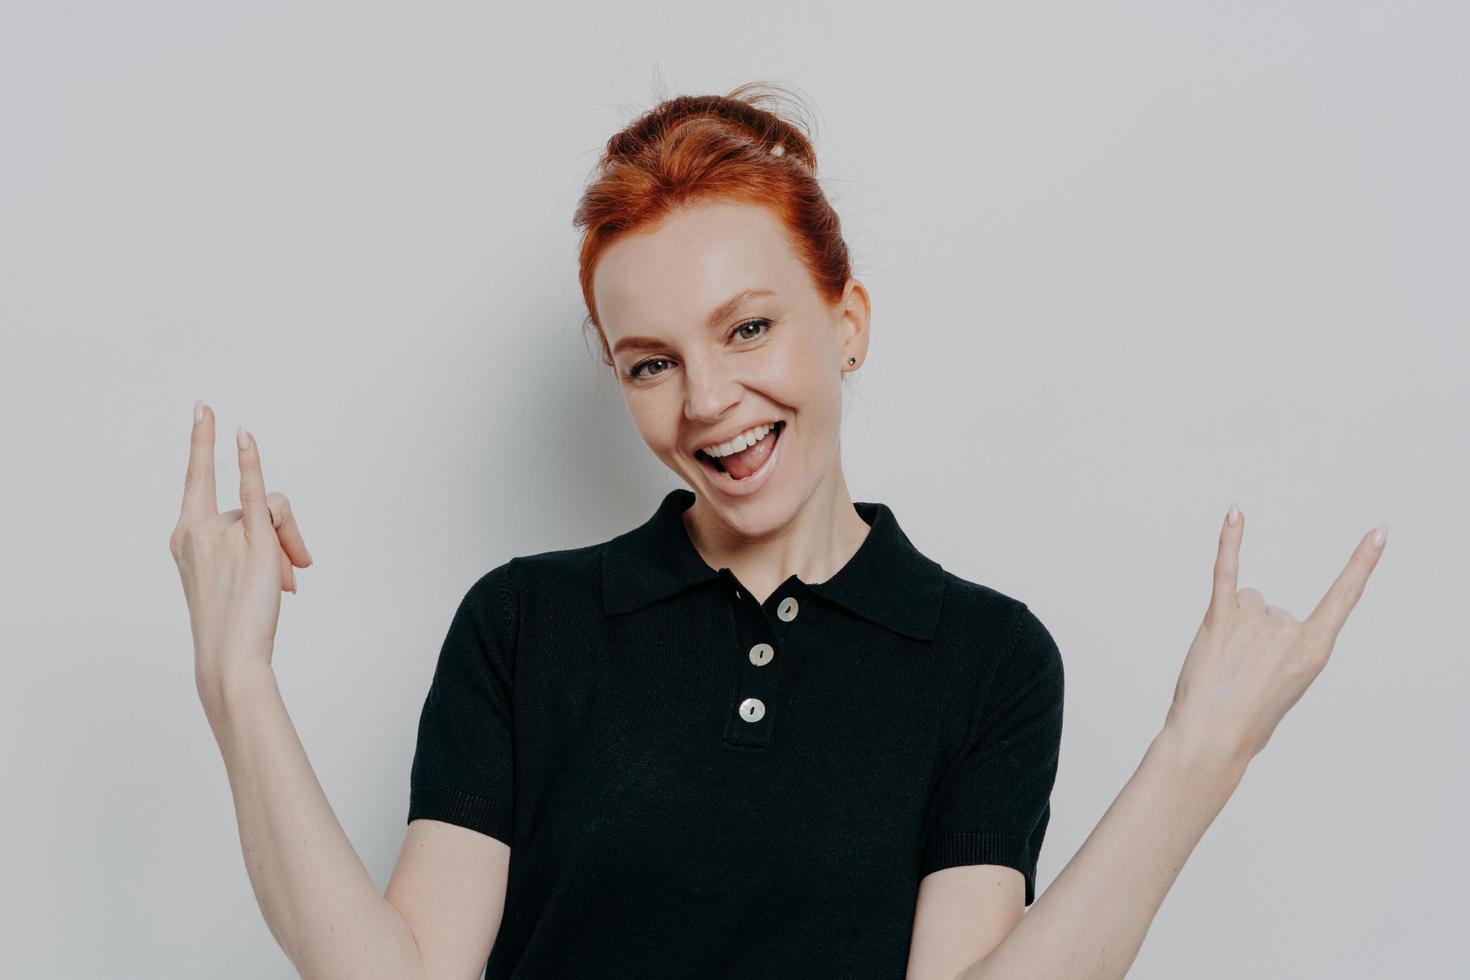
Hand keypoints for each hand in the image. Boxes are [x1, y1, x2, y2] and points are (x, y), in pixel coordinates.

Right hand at [169, 400, 312, 703]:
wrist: (231, 657)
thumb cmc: (235, 623)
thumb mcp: (240, 572)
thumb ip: (254, 539)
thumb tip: (287, 540)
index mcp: (185, 534)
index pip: (195, 477)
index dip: (201, 441)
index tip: (204, 408)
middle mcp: (195, 528)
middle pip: (256, 500)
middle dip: (282, 535)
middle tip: (292, 576)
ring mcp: (219, 532)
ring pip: (273, 510)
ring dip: (290, 545)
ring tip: (289, 584)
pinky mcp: (249, 540)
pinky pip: (254, 494)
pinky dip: (250, 464)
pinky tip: (244, 436)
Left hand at [1163, 503, 1386, 772]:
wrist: (1211, 739)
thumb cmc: (1245, 721)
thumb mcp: (1283, 687)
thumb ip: (1280, 647)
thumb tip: (1256, 611)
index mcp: (1314, 649)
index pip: (1343, 598)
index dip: (1361, 564)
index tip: (1378, 533)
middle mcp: (1289, 630)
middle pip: (1270, 610)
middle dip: (1251, 640)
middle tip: (1239, 676)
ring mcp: (1255, 622)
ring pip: (1245, 602)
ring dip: (1230, 626)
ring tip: (1221, 663)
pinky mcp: (1220, 618)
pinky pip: (1227, 571)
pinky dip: (1230, 541)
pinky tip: (1236, 513)